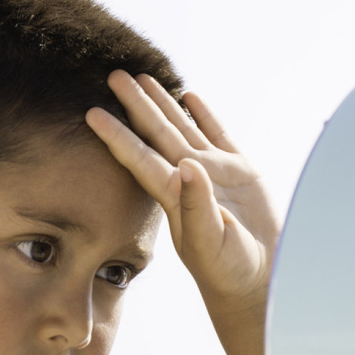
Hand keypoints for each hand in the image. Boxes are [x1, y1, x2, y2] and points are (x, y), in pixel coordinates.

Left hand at [85, 70, 279, 314]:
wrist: (261, 279)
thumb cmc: (230, 270)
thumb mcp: (213, 242)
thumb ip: (198, 206)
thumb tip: (187, 166)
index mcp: (176, 197)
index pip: (140, 159)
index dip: (117, 136)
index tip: (92, 113)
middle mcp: (189, 180)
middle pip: (156, 134)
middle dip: (135, 105)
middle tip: (113, 75)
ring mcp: (214, 173)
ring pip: (183, 128)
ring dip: (163, 104)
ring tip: (144, 76)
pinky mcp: (241, 172)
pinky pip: (218, 134)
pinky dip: (203, 114)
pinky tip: (189, 95)